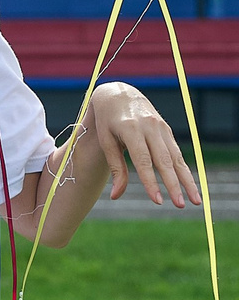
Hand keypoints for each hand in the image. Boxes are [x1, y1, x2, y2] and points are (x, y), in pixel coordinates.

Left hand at [83, 81, 200, 206]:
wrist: (118, 95)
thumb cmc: (107, 122)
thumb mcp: (105, 141)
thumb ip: (115, 168)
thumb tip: (115, 196)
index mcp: (130, 129)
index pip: (143, 160)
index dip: (151, 181)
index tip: (157, 200)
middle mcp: (149, 127)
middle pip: (164, 160)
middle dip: (174, 185)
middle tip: (180, 205)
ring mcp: (161, 128)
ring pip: (176, 157)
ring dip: (187, 180)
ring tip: (194, 200)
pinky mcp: (167, 130)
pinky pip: (177, 152)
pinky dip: (183, 169)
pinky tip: (189, 184)